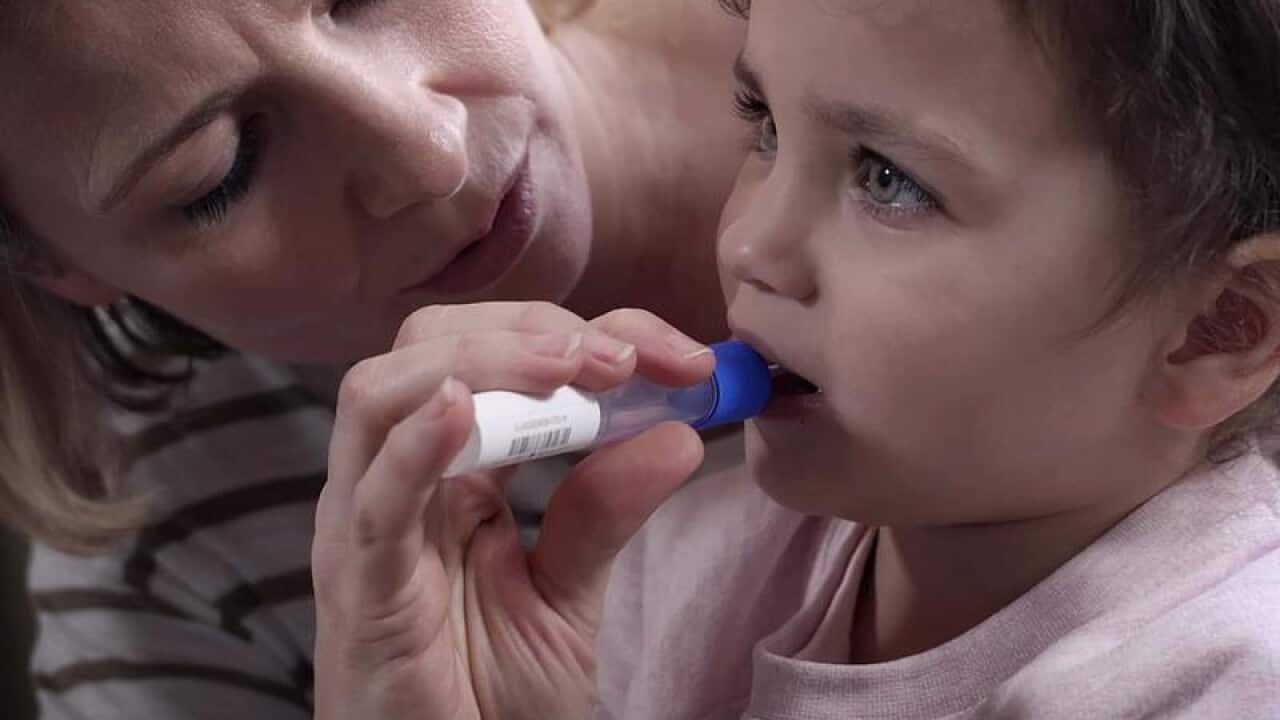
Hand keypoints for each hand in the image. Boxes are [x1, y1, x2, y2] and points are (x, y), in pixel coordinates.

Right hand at [312, 302, 713, 719]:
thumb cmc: (491, 699)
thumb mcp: (568, 595)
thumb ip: (605, 514)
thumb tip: (680, 432)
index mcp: (445, 472)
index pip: (495, 357)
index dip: (585, 335)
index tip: (678, 356)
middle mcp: (396, 480)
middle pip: (430, 346)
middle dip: (532, 331)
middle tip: (623, 355)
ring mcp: (366, 526)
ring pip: (383, 394)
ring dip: (484, 361)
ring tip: (571, 366)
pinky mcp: (358, 586)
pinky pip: (373, 501)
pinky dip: (413, 445)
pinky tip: (463, 408)